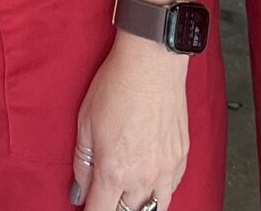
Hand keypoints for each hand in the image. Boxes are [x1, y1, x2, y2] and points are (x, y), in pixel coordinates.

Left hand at [70, 34, 188, 210]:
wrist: (151, 64)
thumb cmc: (117, 86)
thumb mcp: (85, 124)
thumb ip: (82, 165)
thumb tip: (79, 193)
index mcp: (113, 172)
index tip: (87, 208)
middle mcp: (142, 177)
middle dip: (112, 208)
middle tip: (105, 197)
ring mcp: (165, 170)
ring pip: (153, 208)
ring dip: (137, 206)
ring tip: (126, 197)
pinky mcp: (181, 159)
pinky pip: (170, 191)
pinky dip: (158, 194)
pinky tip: (149, 185)